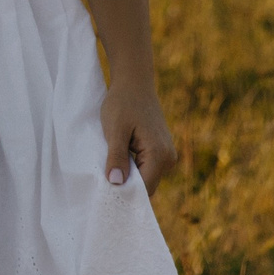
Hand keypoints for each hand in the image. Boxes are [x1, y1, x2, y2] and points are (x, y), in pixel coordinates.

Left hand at [100, 78, 179, 193]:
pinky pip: (146, 168)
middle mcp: (168, 158)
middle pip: (146, 186)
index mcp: (160, 155)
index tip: (105, 190)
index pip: (144, 189)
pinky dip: (133, 167)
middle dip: (127, 184)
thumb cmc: (122, 102)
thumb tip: (116, 183)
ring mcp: (166, 155)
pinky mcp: (161, 151)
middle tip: (104, 176)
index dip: (125, 192)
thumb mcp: (114, 129)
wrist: (134, 82)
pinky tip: (119, 157)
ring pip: (146, 178)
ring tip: (111, 163)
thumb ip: (116, 156)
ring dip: (129, 175)